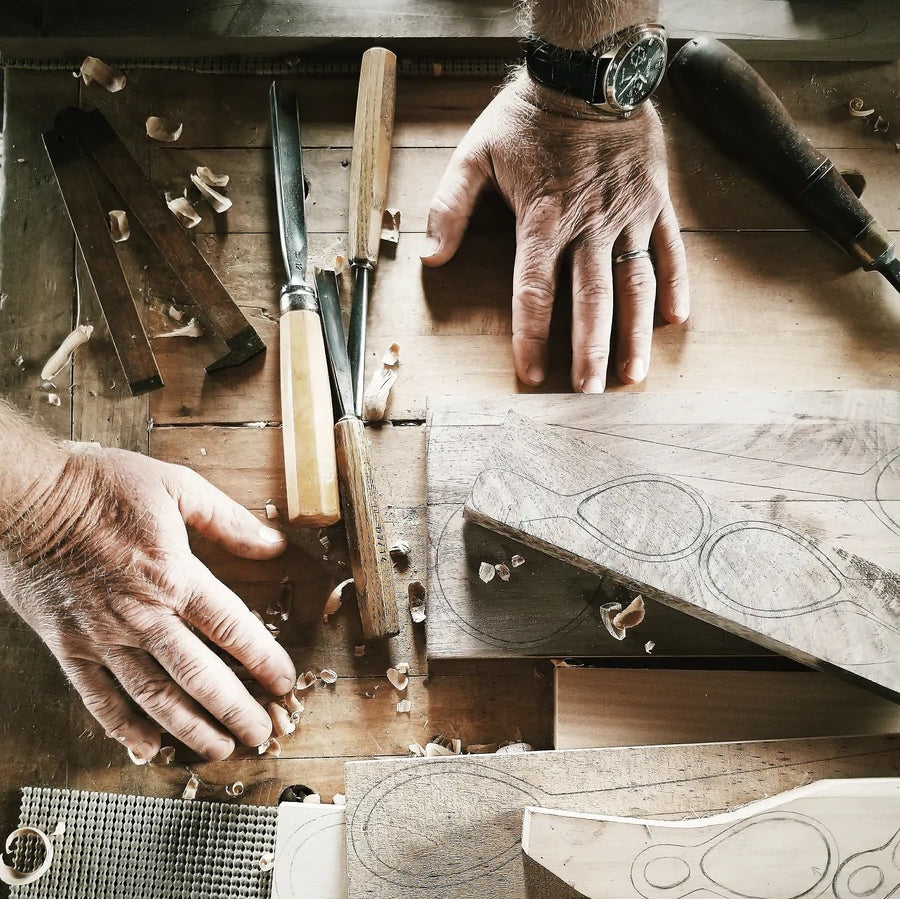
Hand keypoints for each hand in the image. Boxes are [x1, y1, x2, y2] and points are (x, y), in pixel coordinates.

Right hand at [0, 447, 296, 761]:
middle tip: (260, 732)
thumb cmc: (100, 487)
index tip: (283, 680)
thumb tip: (273, 543)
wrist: (25, 498)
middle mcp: (142, 615)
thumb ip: (227, 519)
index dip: (264, 659)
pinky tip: (147, 746)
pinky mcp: (69, 647)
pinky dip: (124, 726)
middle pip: (199, 676)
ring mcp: (103, 637)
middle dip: (235, 709)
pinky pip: (98, 698)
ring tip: (219, 747)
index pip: (232, 628)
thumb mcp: (176, 487)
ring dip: (190, 727)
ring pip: (154, 696)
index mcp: (173, 575)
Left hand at [422, 71, 688, 391]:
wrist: (588, 72)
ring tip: (632, 376)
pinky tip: (676, 321)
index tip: (530, 375)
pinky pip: (669, 249)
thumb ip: (450, 206)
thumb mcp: (475, 153)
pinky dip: (676, 284)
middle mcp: (588, 225)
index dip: (532, 336)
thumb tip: (430, 256)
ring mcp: (627, 215)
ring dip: (634, 333)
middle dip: (590, 350)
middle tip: (590, 394)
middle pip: (590, 298)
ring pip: (634, 283)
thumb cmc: (528, 117)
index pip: (534, 290)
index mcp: (542, 219)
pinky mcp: (655, 202)